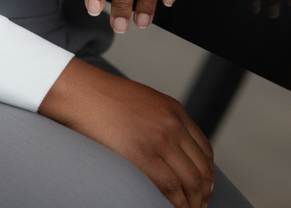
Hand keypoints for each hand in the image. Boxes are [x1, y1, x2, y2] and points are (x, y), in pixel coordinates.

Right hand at [39, 57, 214, 207]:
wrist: (84, 94)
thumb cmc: (105, 100)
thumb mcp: (144, 102)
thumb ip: (161, 121)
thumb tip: (169, 149)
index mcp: (174, 111)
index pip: (204, 149)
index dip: (207, 174)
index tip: (204, 188)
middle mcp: (173, 124)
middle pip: (201, 168)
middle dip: (203, 193)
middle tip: (199, 206)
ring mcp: (160, 140)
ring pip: (191, 181)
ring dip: (193, 203)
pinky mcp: (144, 156)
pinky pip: (171, 188)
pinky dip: (177, 204)